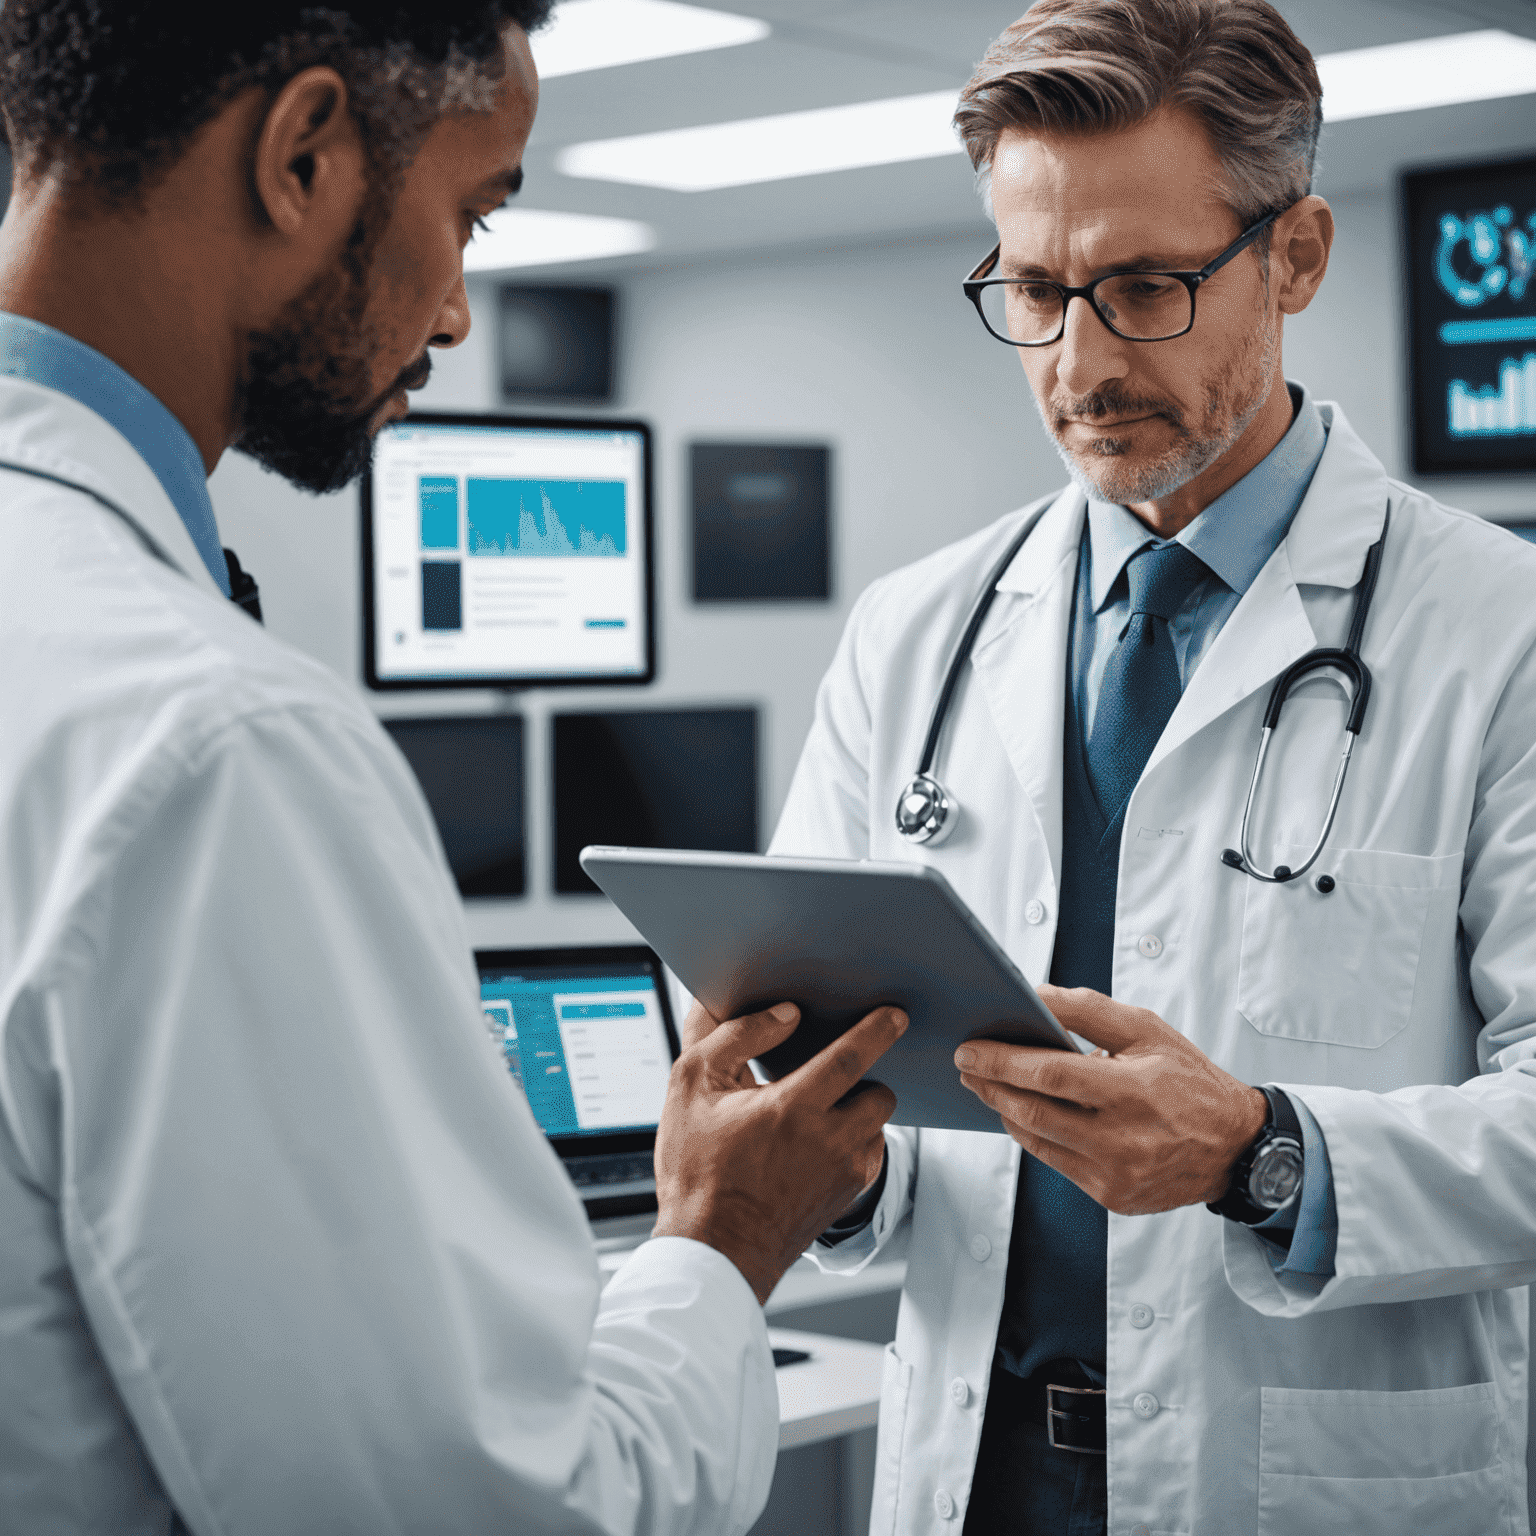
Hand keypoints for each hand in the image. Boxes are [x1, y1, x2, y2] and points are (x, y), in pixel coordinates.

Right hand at [654, 1001, 904, 1303]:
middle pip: (879, 1094)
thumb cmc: (697, 1170)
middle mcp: (829, 1141)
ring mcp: (843, 1174)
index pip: (851, 1056)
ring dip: (860, 1113)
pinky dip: (855, 1144)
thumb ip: (737, 1036)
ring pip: (877, 1127)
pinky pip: (869, 1158)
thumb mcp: (692, 1086)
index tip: (895, 1015)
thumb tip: (782, 1014)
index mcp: (793, 1108)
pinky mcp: (845, 1198)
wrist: (712, 1251)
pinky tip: (819, 1145)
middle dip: (868, 1077)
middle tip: (838, 1075)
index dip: (877, 1030)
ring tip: (820, 1114)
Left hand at [953, 985, 1266, 1214]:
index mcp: (1134, 1091)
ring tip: (986, 1085)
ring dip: (1004, 1109)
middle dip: (991, 1085)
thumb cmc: (1189, 1081)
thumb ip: (1087, 1010)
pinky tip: (1021, 1112)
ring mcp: (1116, 1174)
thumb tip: (1033, 993)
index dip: (1003, 1061)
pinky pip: (1055, 1163)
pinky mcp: (1111, 1196)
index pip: (1051, 1074)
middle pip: (1034, 1111)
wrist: (1234, 1146)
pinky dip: (1032, 1135)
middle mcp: (1123, 1139)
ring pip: (1037, 1140)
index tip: (971, 1048)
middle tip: (966, 1065)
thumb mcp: (1147, 1030)